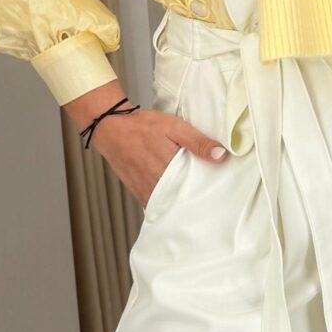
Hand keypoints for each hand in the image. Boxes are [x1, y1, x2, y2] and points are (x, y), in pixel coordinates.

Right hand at [63, 93, 227, 206]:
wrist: (110, 128)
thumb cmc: (142, 126)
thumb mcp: (174, 127)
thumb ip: (198, 142)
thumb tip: (221, 156)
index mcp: (170, 170)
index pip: (195, 189)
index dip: (209, 193)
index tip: (221, 194)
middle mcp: (157, 186)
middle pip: (183, 201)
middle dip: (197, 201)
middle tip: (212, 200)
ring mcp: (146, 191)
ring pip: (170, 205)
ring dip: (182, 204)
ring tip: (197, 201)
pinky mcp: (139, 193)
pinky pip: (156, 204)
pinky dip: (167, 204)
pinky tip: (176, 200)